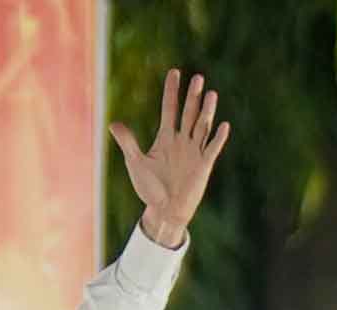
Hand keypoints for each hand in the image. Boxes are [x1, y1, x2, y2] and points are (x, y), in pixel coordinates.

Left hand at [110, 69, 229, 247]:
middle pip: (188, 113)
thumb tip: (113, 123)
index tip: (174, 72)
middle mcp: (182, 141)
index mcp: (165, 138)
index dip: (171, 92)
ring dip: (206, 111)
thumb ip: (128, 143)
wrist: (163, 210)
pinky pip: (211, 149)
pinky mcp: (203, 165)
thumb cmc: (149, 188)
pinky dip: (217, 138)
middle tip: (197, 78)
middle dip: (192, 97)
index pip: (169, 109)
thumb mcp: (136, 163)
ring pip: (202, 126)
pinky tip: (223, 125)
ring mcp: (194, 151)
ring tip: (210, 94)